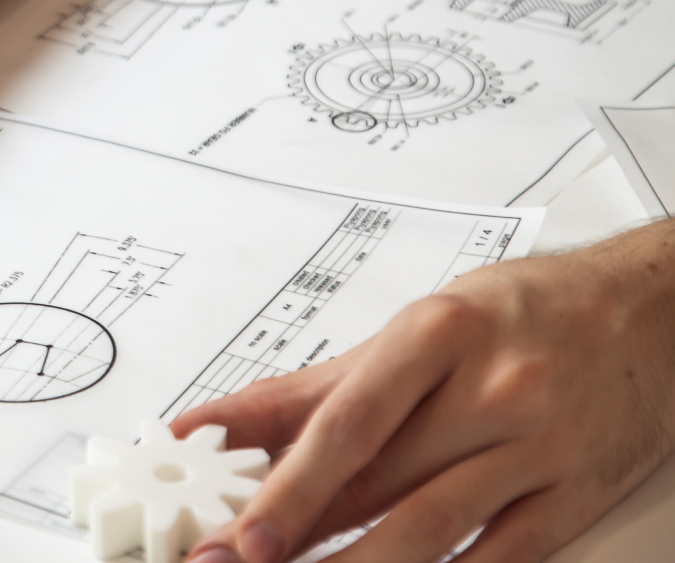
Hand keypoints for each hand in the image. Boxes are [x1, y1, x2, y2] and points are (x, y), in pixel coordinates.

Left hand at [175, 220, 674, 562]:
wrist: (649, 310)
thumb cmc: (523, 311)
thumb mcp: (414, 327)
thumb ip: (312, 385)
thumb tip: (217, 422)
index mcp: (440, 335)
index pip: (349, 423)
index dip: (288, 484)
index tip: (241, 529)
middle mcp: (494, 393)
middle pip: (379, 481)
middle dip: (299, 532)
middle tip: (240, 562)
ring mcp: (539, 450)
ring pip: (435, 529)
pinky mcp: (574, 498)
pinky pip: (502, 555)